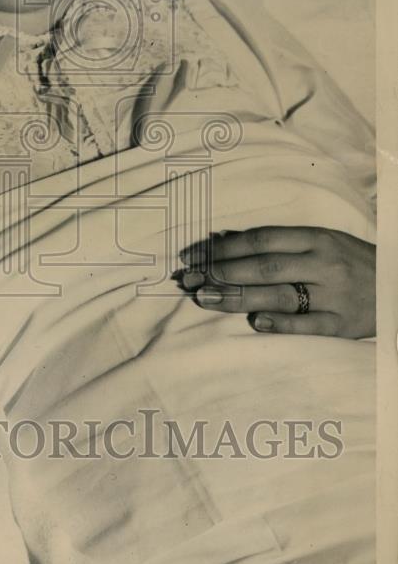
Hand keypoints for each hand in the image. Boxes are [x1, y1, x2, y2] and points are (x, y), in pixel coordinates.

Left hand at [177, 227, 374, 338]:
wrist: (397, 284)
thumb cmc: (349, 259)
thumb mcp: (319, 240)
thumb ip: (276, 242)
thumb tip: (224, 240)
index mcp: (315, 238)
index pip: (260, 240)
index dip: (222, 248)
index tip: (192, 255)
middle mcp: (323, 264)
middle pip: (264, 267)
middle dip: (220, 273)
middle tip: (187, 279)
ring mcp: (333, 295)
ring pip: (279, 296)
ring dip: (237, 298)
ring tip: (204, 298)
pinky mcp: (342, 323)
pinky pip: (307, 325)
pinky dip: (280, 324)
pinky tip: (254, 322)